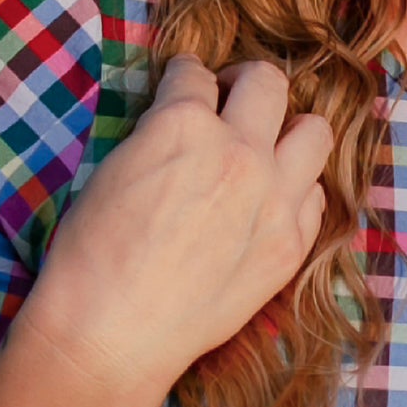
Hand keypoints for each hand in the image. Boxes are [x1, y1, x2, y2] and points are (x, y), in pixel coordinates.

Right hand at [17, 55, 332, 406]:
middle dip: (245, 83)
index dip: (186, 77)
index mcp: (183, 124)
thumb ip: (159, 134)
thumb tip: (182, 121)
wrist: (111, 332)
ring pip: (315, 131)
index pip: (196, 73)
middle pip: (268, 83)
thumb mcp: (113, 169)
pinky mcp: (290, 245)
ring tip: (266, 148)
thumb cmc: (91, 255)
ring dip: (288, 131)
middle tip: (230, 101)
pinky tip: (270, 201)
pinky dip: (295, 190)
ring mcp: (274, 199)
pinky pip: (315, 196)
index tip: (187, 84)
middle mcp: (239, 152)